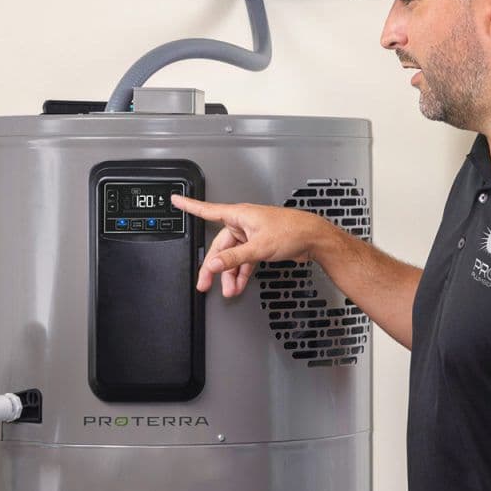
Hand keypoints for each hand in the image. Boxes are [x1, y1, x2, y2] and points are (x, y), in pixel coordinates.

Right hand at [170, 195, 338, 297]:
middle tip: (205, 283)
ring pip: (233, 256)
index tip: (176, 200)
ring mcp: (252, 234)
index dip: (190, 206)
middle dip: (214, 267)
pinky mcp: (260, 244)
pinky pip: (244, 259)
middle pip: (220, 246)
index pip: (208, 210)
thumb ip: (234, 258)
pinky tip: (239, 285)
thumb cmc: (292, 231)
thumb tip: (213, 264)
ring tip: (228, 290)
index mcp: (240, 215)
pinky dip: (241, 272)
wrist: (314, 239)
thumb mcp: (258, 247)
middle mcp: (244, 223)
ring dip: (230, 274)